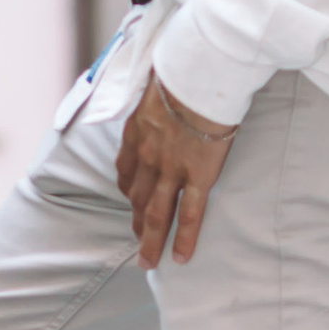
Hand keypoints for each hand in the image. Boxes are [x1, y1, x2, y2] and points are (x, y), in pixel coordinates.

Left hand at [116, 72, 234, 267]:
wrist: (202, 72)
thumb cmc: (185, 68)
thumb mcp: (157, 80)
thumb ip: (156, 94)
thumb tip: (162, 88)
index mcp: (137, 130)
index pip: (126, 168)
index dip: (128, 186)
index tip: (130, 197)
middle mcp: (148, 154)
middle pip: (137, 196)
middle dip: (136, 219)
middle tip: (137, 238)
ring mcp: (171, 168)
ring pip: (156, 213)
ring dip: (150, 240)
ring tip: (148, 261)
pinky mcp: (198, 176)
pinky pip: (190, 214)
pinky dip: (184, 239)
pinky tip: (180, 258)